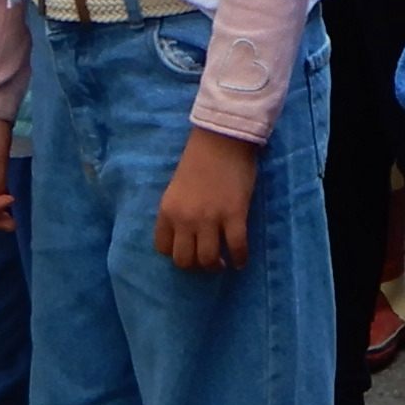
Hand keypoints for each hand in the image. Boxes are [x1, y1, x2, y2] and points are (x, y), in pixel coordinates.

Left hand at [154, 122, 261, 270]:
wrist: (222, 138)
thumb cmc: (200, 158)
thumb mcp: (177, 188)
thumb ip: (178, 211)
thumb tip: (188, 233)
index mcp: (167, 211)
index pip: (163, 248)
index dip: (176, 254)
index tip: (188, 251)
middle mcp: (185, 219)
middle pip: (184, 260)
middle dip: (195, 266)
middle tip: (206, 261)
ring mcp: (210, 218)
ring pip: (208, 259)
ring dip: (215, 266)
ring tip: (223, 263)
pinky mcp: (234, 215)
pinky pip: (236, 247)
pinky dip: (239, 258)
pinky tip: (241, 261)